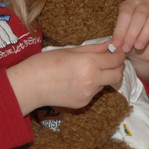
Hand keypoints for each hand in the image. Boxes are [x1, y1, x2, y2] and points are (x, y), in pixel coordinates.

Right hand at [8, 42, 126, 114]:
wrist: (29, 86)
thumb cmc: (45, 63)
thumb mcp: (70, 50)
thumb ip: (93, 48)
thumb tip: (109, 45)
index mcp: (89, 63)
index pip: (115, 60)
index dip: (119, 54)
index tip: (117, 50)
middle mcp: (92, 80)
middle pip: (118, 75)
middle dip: (117, 67)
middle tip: (110, 60)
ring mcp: (88, 94)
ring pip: (105, 84)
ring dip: (102, 76)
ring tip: (85, 70)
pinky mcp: (83, 103)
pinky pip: (93, 92)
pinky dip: (90, 85)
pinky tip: (75, 81)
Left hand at [110, 0, 148, 82]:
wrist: (140, 50)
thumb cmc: (128, 40)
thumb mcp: (120, 39)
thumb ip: (118, 39)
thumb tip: (115, 45)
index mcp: (129, 4)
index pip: (126, 13)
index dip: (120, 29)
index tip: (117, 44)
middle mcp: (144, 4)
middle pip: (140, 15)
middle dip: (131, 33)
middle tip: (126, 48)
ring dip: (146, 33)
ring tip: (138, 46)